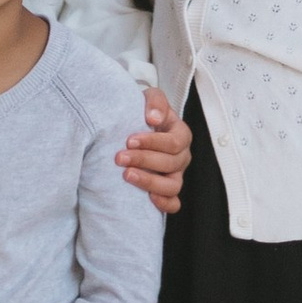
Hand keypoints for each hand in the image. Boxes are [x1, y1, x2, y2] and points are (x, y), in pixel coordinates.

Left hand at [121, 86, 191, 212]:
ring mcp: (176, 175)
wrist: (135, 126)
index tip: (129, 140)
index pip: (174, 142)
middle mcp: (182, 156)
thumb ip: (155, 102)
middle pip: (170, 163)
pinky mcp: (168, 191)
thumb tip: (154, 118)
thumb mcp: (150, 98)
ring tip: (127, 175)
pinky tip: (148, 199)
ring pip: (172, 186)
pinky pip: (173, 203)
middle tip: (120, 157)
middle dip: (143, 160)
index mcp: (181, 134)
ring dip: (149, 182)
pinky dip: (164, 204)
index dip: (152, 142)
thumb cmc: (144, 113)